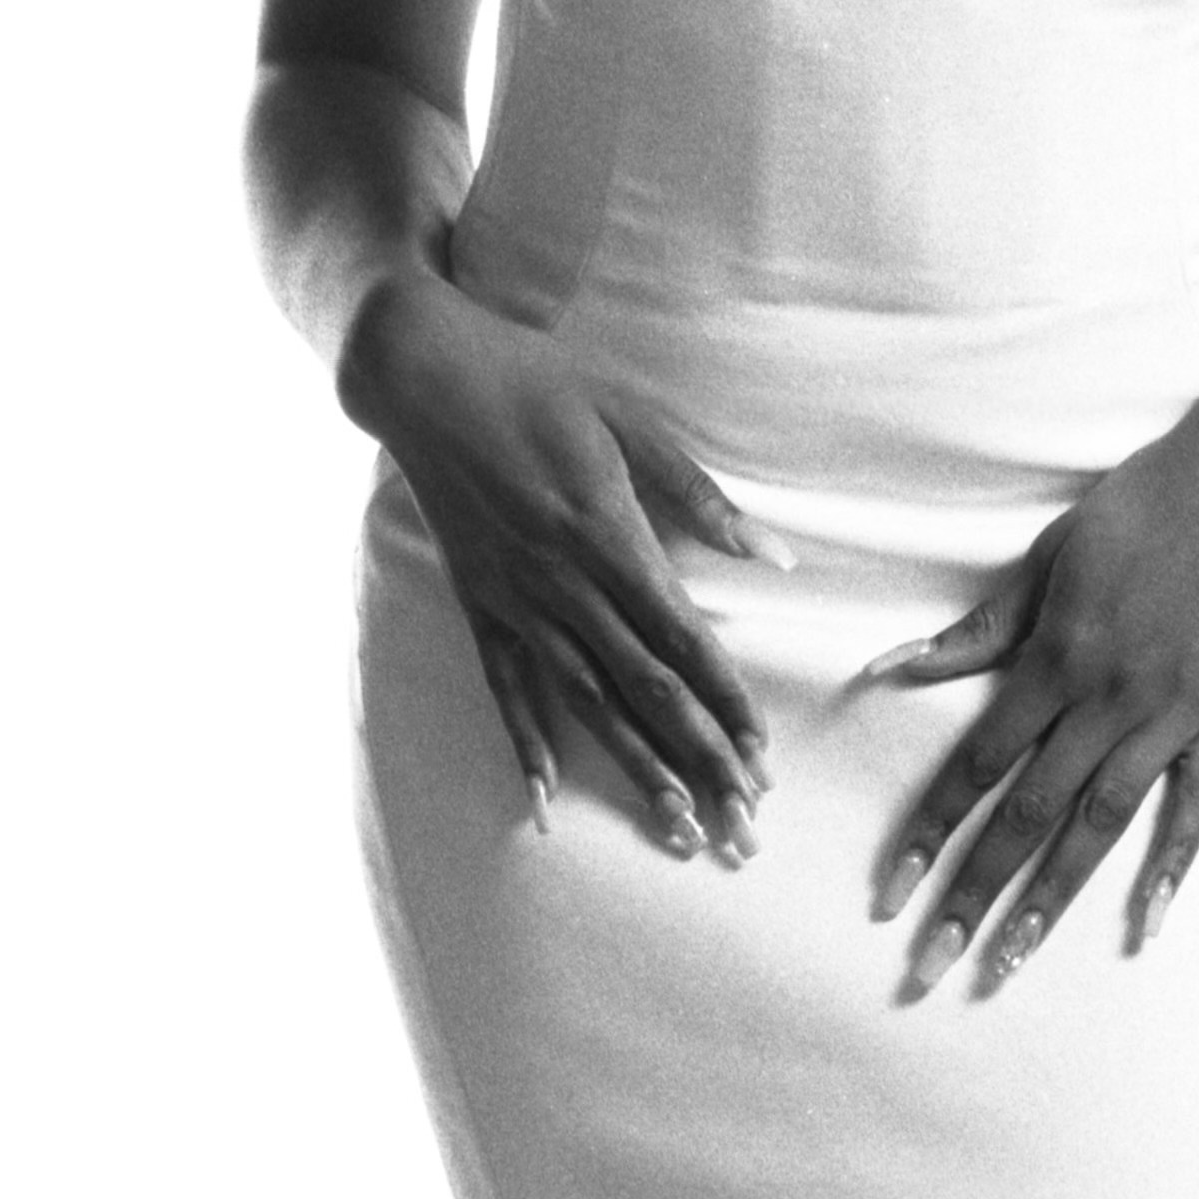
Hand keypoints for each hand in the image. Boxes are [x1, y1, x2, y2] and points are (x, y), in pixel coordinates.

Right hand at [346, 273, 774, 859]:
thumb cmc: (537, 384)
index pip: (683, 641)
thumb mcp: (631, 422)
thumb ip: (699, 497)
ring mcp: (515, 599)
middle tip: (740, 822)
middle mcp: (563, 582)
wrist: (425, 372)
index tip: (763, 757)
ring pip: (584, 702)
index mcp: (610, 535)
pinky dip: (525, 744)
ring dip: (633, 768)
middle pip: (644, 688)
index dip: (726, 703)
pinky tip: (546, 801)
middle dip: (699, 759)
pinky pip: (504, 687)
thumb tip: (774, 555)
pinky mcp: (476, 602)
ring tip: (676, 826)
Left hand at [866, 377, 1198, 996]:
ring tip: (1010, 961)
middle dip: (973, 894)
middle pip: (1027, 815)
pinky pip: (1197, 807)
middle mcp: (1109, 700)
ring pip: (1101, 826)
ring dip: (1050, 898)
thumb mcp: (1049, 558)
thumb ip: (980, 630)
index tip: (890, 892)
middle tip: (929, 964)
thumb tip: (895, 668)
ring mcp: (1173, 716)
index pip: (977, 765)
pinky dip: (1171, 867)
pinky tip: (1144, 923)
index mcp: (1057, 659)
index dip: (928, 832)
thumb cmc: (1141, 508)